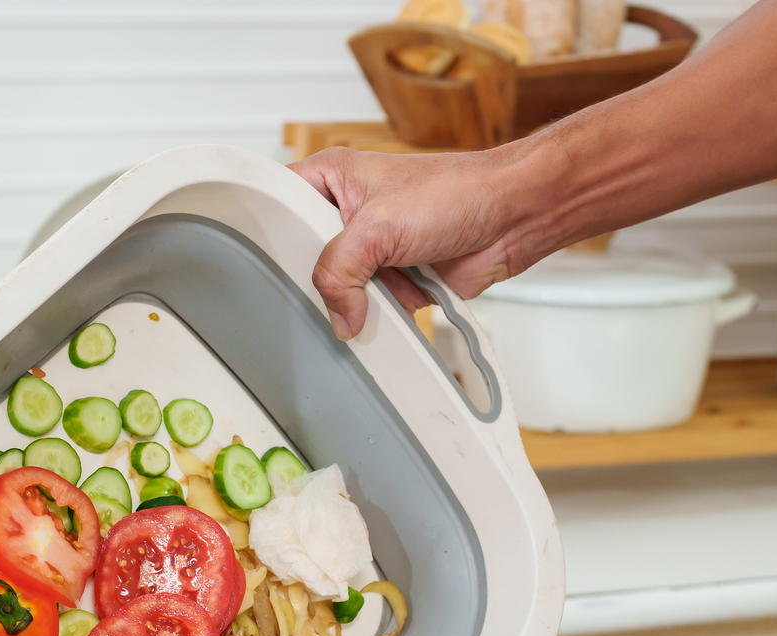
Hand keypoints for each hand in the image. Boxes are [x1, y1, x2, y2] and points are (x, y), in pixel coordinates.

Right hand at [290, 145, 556, 339]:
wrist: (511, 217)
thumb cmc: (457, 192)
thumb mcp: (379, 226)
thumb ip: (340, 270)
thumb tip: (337, 314)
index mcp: (331, 178)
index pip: (279, 207)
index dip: (272, 237)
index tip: (266, 266)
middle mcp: (348, 213)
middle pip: (308, 259)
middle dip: (323, 280)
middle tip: (330, 289)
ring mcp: (372, 249)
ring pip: (341, 291)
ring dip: (358, 302)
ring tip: (376, 294)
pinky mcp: (396, 279)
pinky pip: (374, 309)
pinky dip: (385, 316)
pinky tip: (397, 308)